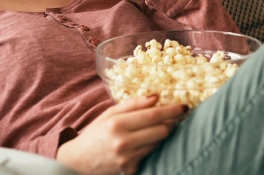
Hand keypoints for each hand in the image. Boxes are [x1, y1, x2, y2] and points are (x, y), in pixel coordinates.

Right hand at [56, 95, 186, 174]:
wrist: (80, 161)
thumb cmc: (96, 132)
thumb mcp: (110, 113)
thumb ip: (133, 104)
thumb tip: (156, 96)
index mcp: (117, 123)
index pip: (152, 115)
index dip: (171, 110)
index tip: (183, 105)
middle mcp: (124, 141)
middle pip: (161, 131)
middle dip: (172, 121)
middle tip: (178, 114)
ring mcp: (128, 158)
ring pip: (158, 143)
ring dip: (163, 133)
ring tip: (161, 126)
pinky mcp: (131, 169)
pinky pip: (150, 154)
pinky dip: (152, 146)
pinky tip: (146, 141)